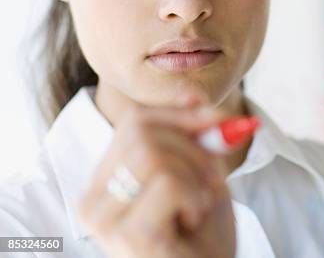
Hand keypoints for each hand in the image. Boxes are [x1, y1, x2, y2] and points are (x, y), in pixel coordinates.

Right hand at [78, 100, 235, 257]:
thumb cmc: (203, 238)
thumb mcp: (202, 176)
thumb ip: (196, 139)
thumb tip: (195, 93)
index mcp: (108, 181)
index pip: (135, 121)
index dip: (180, 112)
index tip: (219, 118)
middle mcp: (96, 200)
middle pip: (141, 129)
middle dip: (194, 144)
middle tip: (215, 177)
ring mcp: (107, 220)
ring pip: (152, 153)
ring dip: (197, 172)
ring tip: (200, 204)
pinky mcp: (129, 236)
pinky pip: (168, 182)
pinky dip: (196, 195)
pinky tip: (192, 221)